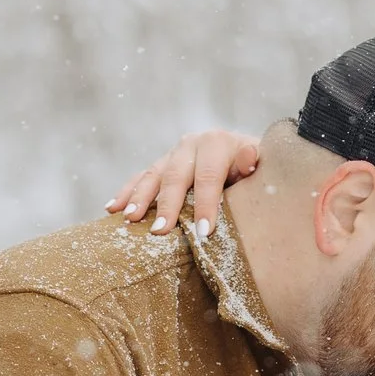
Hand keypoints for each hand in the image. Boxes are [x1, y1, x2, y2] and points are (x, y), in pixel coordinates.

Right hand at [106, 129, 261, 237]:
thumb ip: (254, 163)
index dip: (205, 204)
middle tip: (160, 231)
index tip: (203, 232)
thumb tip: (250, 158)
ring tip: (130, 220)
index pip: (208, 176)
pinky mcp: (161, 165)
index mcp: (217, 143)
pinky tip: (112, 209)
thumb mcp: (262, 165)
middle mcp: (192, 145)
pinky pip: (141, 178)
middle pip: (176, 176)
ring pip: (153, 175)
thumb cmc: (256, 172)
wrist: (246, 157)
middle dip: (167, 205)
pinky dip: (126, 193)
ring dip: (139, 198)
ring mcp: (173, 154)